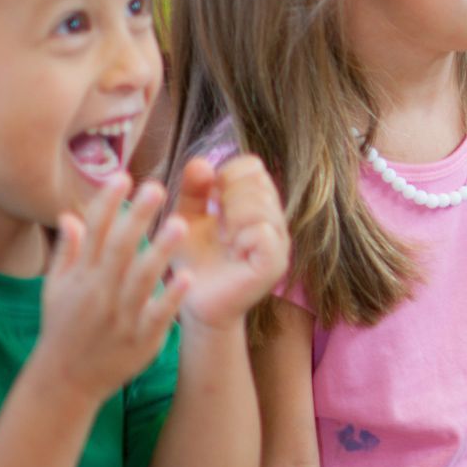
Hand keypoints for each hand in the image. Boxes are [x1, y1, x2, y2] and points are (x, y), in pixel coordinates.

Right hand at [32, 180, 185, 403]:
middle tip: (157, 187)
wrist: (65, 381)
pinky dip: (171, 298)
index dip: (107, 203)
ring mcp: (120, 317)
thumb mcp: (55, 289)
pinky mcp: (141, 339)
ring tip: (181, 224)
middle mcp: (99, 293)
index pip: (92, 233)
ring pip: (141, 280)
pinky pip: (157, 315)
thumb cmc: (63, 328)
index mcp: (80, 277)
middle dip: (136, 217)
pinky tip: (188, 277)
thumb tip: (70, 214)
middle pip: (119, 249)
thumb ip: (67, 252)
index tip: (122, 176)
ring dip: (160, 251)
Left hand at [167, 154, 289, 329]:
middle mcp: (275, 219)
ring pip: (260, 203)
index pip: (252, 166)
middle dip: (226, 197)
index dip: (225, 175)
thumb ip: (193, 190)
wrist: (195, 304)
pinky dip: (240, 236)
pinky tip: (231, 250)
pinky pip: (263, 231)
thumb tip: (200, 162)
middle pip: (257, 180)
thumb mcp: (186, 218)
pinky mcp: (275, 264)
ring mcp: (280, 242)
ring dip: (231, 217)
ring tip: (223, 239)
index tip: (208, 200)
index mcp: (257, 204)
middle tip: (216, 225)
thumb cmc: (194, 261)